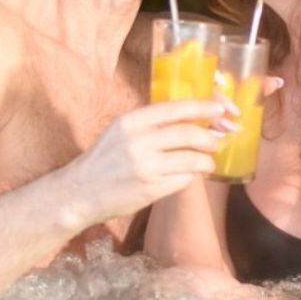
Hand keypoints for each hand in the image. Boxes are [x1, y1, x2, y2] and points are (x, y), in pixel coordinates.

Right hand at [65, 99, 225, 220]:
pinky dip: (191, 177)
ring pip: (192, 159)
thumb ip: (151, 122)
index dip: (202, 107)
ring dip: (206, 161)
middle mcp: (138, 141)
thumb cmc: (106, 159)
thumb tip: (191, 117)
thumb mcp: (121, 131)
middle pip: (189, 134)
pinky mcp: (151, 188)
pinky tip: (187, 176)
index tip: (219, 109)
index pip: (175, 108)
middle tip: (216, 141)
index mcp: (131, 121)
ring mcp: (145, 166)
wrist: (81, 192)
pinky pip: (184, 179)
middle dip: (210, 138)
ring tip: (207, 162)